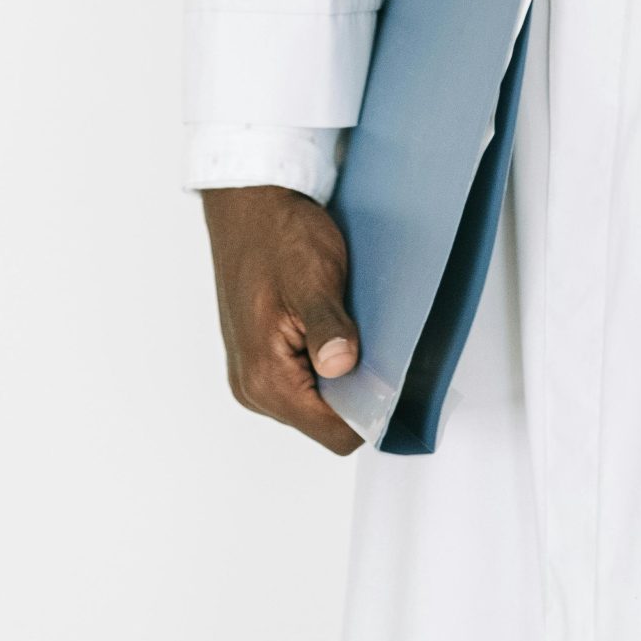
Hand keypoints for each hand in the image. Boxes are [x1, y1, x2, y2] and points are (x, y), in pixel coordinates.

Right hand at [200, 185, 364, 454]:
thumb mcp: (312, 277)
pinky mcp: (259, 358)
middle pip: (325, 422)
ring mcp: (253, 375)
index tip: (391, 379)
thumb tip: (342, 366)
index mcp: (265, 379)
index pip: (334, 434)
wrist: (248, 205)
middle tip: (371, 341)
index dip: (369, 413)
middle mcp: (254, 389)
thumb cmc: (277, 235)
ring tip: (347, 325)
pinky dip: (323, 360)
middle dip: (355, 391)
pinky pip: (302, 379)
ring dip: (339, 373)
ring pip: (315, 402)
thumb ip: (327, 327)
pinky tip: (331, 323)